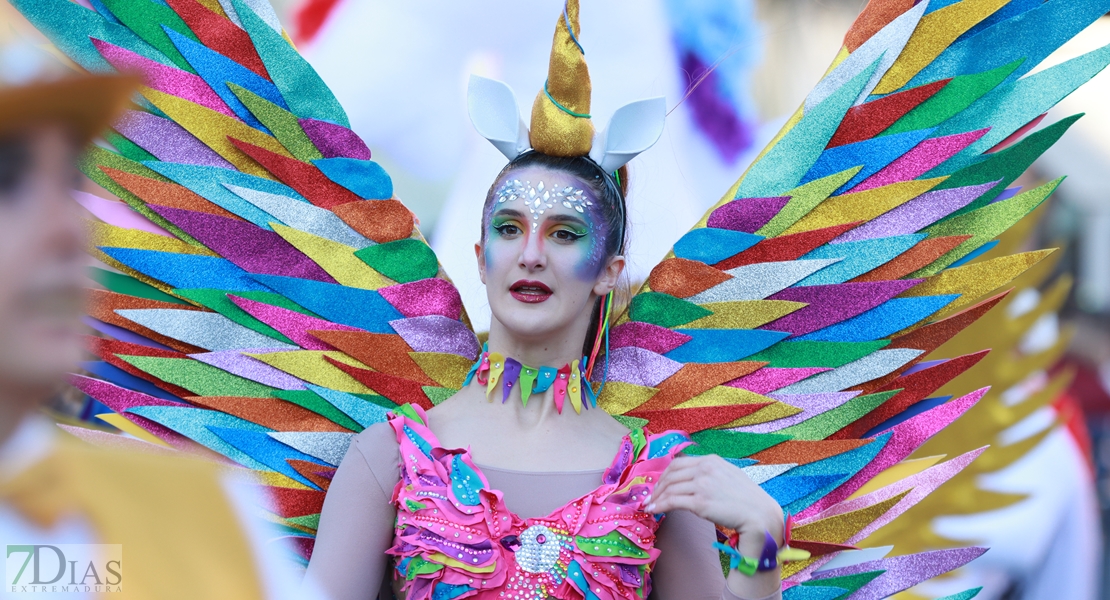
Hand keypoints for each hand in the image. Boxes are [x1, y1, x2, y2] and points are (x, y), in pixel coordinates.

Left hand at [646, 454, 783, 551]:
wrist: (760, 515)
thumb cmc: (747, 499)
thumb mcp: (729, 475)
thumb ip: (711, 473)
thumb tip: (692, 479)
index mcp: (711, 460)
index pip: (679, 463)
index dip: (665, 475)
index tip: (659, 485)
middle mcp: (705, 468)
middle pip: (670, 475)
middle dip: (658, 486)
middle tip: (651, 497)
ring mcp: (702, 485)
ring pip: (669, 488)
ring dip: (656, 497)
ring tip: (649, 505)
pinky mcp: (700, 502)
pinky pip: (672, 502)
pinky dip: (659, 506)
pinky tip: (653, 510)